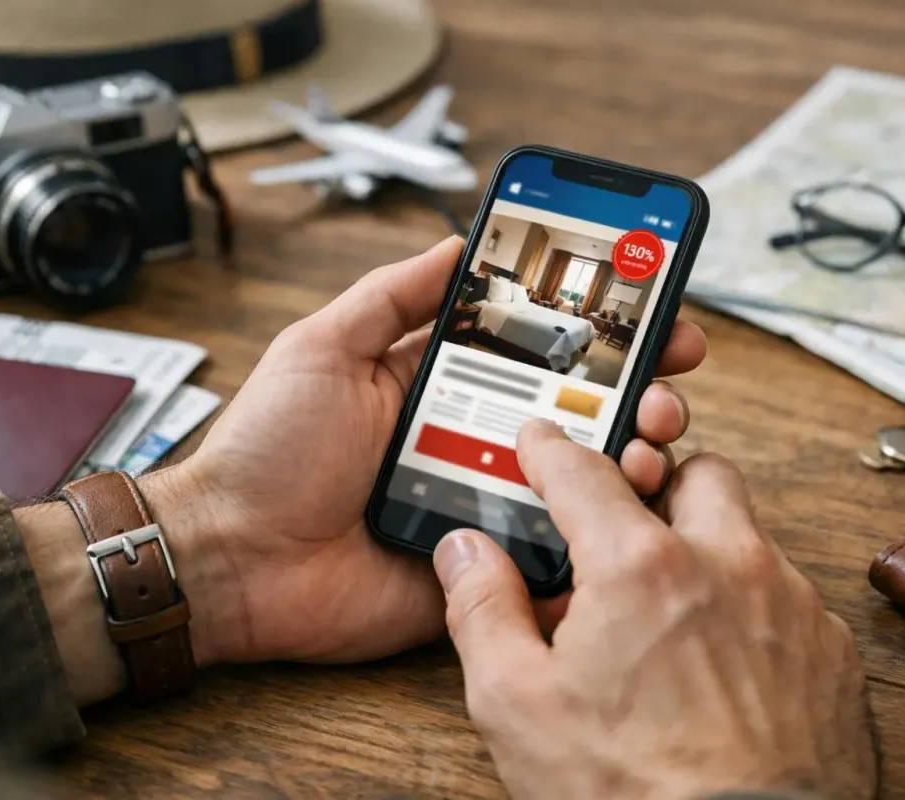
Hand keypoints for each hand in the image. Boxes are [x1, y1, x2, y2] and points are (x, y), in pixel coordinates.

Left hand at [149, 236, 707, 665]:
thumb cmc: (268, 451)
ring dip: (633, 451)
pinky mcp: (486, 567)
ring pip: (579, 480)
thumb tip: (456, 244)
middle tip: (670, 370)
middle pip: (577, 410)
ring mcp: (485, 505)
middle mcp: (474, 442)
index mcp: (442, 386)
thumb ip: (393, 296)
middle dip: (637, 385)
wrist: (233, 560)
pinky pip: (556, 552)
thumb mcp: (323, 347)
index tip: (649, 304)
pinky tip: (629, 507)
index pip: (537, 348)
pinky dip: (599, 533)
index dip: (596, 328)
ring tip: (651, 434)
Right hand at [433, 422, 877, 799]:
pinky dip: (753, 609)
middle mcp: (726, 564)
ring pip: (748, 534)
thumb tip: (466, 553)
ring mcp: (790, 603)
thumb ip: (483, 610)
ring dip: (708, 549)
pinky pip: (789, 596)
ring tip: (672, 610)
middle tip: (626, 531)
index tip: (541, 442)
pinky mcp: (831, 649)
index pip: (583, 472)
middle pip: (695, 472)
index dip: (551, 450)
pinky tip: (724, 661)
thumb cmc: (636, 792)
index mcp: (640, 566)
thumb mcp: (518, 706)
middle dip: (658, 486)